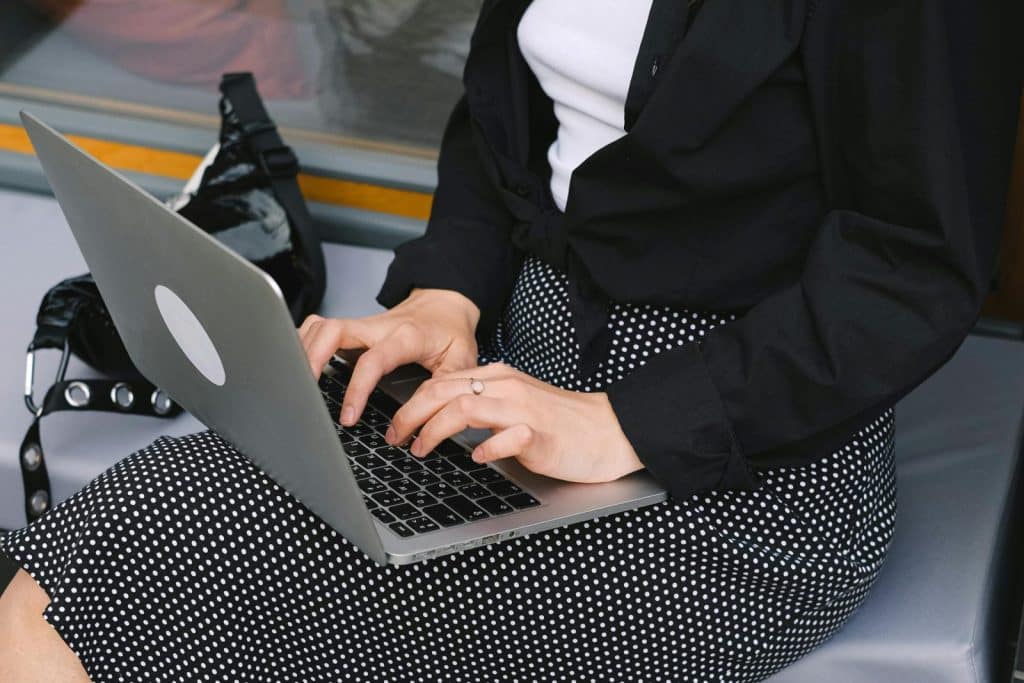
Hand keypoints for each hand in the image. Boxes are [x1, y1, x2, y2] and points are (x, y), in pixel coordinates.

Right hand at [298, 288, 479, 425]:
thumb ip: (445, 389)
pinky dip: (304, 343)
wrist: (445, 302)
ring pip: (321, 327)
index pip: (373, 360)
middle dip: (312, 360)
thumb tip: (425, 422)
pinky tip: (299, 364)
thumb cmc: (451, 331)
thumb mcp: (461, 360)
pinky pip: (320, 329)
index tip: (348, 417)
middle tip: (304, 394)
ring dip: (303, 350)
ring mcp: (362, 326)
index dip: (357, 389)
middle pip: (333, 331)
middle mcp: (378, 327)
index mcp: (406, 336)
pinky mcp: (353, 329)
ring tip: (296, 383)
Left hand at [387, 362, 643, 483]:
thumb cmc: (561, 422)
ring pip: (463, 409)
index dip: (410, 403)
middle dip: (410, 415)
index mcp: (497, 378)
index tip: (396, 426)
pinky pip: (505, 438)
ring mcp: (523, 409)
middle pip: (442, 391)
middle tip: (395, 438)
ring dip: (433, 431)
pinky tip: (477, 459)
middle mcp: (506, 387)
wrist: (608, 430)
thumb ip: (482, 406)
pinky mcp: (540, 435)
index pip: (441, 382)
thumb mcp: (514, 404)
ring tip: (421, 450)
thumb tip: (439, 419)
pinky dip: (484, 449)